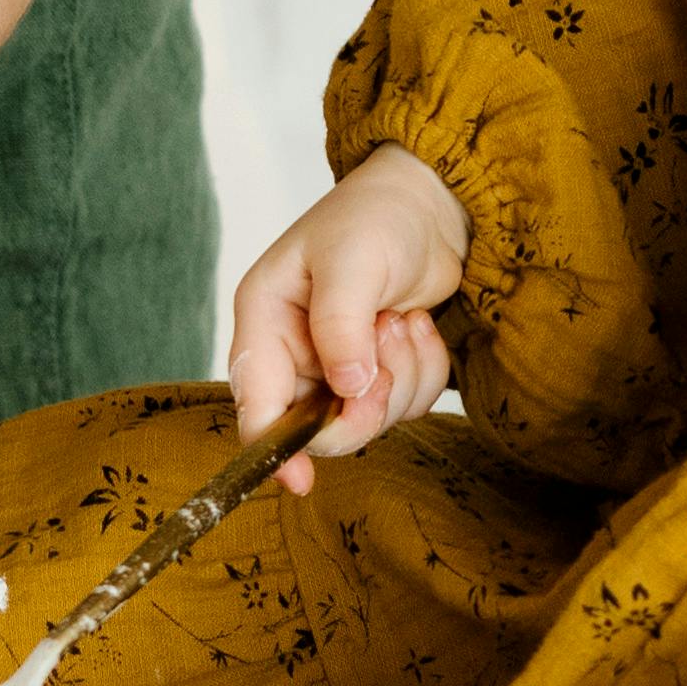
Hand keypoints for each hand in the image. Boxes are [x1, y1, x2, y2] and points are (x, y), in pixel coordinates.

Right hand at [227, 147, 467, 487]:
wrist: (430, 205)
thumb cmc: (375, 216)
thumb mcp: (352, 261)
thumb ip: (341, 326)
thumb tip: (346, 390)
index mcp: (265, 321)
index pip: (256, 405)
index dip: (273, 449)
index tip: (300, 481)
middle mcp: (293, 353)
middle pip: (319, 427)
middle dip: (368, 397)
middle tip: (390, 342)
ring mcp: (336, 369)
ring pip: (369, 421)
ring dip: (402, 375)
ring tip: (401, 317)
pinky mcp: (377, 375)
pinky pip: (405, 407)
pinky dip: (423, 371)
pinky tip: (417, 324)